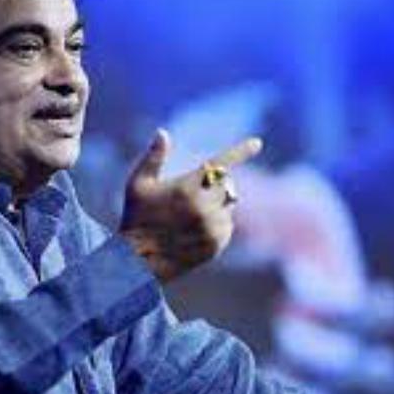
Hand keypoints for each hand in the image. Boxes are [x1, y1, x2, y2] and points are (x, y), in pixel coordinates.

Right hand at [120, 129, 262, 281]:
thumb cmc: (136, 218)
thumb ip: (154, 157)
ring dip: (216, 204)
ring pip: (228, 205)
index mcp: (187, 188)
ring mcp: (212, 227)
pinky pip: (227, 225)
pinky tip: (195, 229)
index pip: (220, 165)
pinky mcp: (217, 244)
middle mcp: (204, 207)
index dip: (240, 152)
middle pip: (226, 184)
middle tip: (195, 191)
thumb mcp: (138, 184)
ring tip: (191, 214)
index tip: (257, 143)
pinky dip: (217, 223)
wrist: (138, 262)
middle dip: (215, 183)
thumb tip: (163, 132)